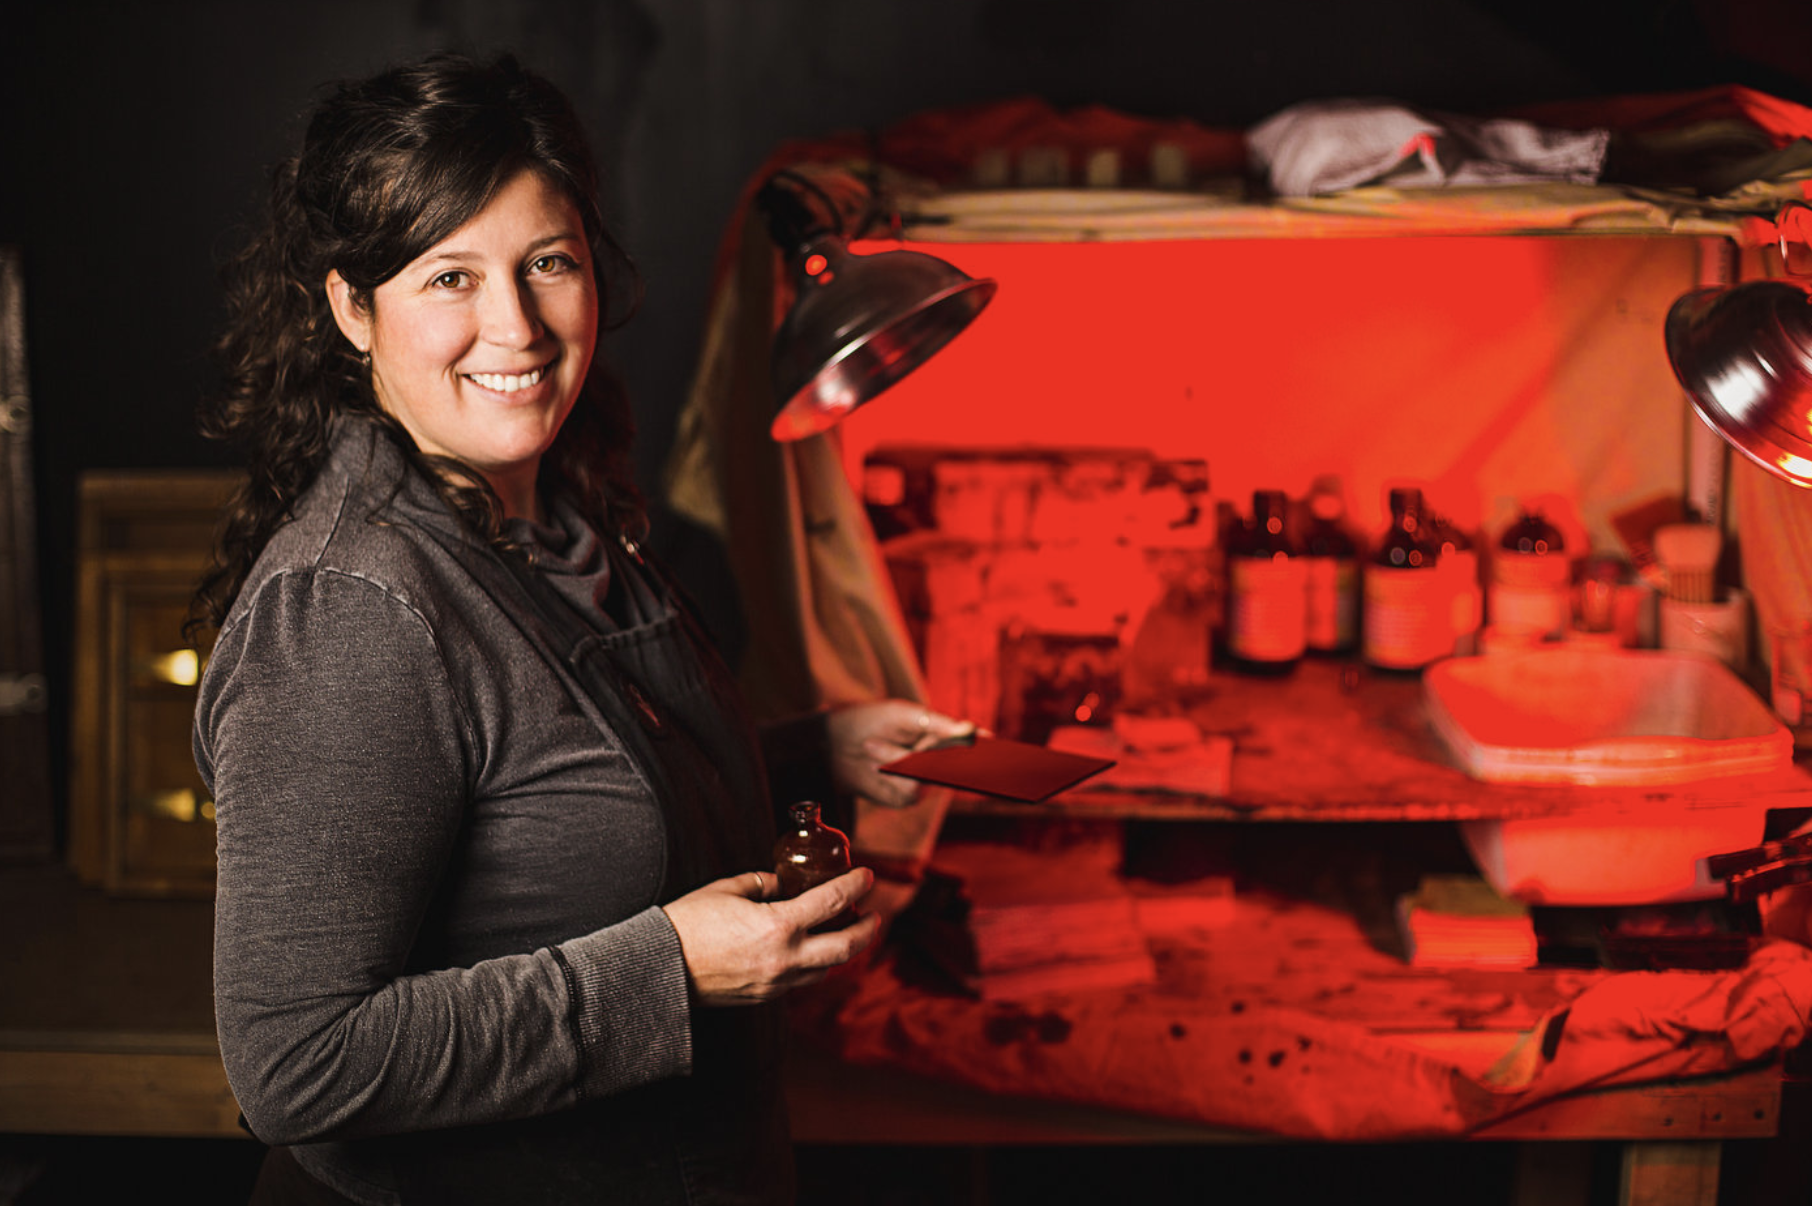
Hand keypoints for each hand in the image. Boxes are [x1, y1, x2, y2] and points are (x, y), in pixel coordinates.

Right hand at [662, 867, 879, 1005]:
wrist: (660, 970)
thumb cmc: (687, 926)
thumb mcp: (727, 889)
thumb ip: (763, 883)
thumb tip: (783, 882)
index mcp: (778, 926)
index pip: (832, 902)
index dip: (856, 886)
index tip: (868, 876)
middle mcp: (785, 959)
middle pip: (845, 948)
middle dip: (867, 931)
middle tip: (874, 915)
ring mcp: (776, 982)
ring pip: (826, 969)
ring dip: (843, 951)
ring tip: (847, 932)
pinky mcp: (765, 996)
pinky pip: (802, 981)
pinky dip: (815, 965)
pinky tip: (813, 951)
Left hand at [826, 700, 974, 807]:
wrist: (833, 744)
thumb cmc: (870, 721)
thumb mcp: (903, 714)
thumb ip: (937, 723)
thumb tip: (969, 728)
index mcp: (940, 737)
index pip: (971, 746)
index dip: (985, 749)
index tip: (994, 744)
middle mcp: (936, 763)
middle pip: (956, 766)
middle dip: (938, 754)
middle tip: (921, 744)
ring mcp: (922, 783)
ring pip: (927, 777)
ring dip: (898, 758)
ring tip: (873, 746)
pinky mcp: (905, 798)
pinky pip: (909, 790)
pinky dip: (890, 773)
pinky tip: (875, 764)